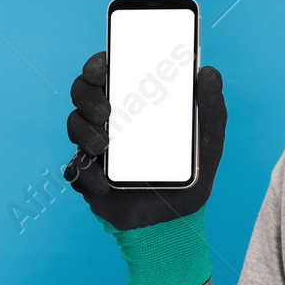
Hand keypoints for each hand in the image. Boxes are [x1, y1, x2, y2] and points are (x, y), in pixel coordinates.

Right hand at [62, 49, 227, 231]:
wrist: (176, 220)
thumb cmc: (190, 174)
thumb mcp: (209, 142)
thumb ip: (211, 109)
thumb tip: (209, 72)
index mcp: (136, 104)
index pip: (108, 72)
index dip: (98, 64)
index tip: (103, 66)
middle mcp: (111, 120)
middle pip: (82, 94)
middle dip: (86, 96)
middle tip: (106, 111)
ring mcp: (96, 147)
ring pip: (74, 126)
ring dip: (84, 133)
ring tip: (104, 148)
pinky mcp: (88, 176)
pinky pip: (74, 170)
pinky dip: (84, 175)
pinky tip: (103, 183)